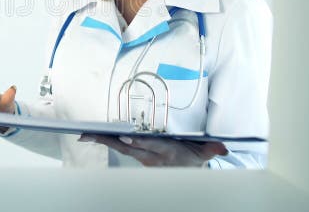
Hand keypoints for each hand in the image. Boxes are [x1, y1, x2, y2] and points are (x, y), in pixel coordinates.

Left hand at [78, 134, 227, 166]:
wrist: (189, 172)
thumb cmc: (193, 158)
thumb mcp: (204, 154)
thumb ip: (212, 149)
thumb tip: (223, 148)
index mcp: (164, 152)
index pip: (148, 146)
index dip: (136, 143)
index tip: (124, 138)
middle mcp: (150, 156)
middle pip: (126, 147)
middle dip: (107, 141)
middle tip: (87, 135)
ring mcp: (142, 157)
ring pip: (120, 147)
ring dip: (102, 140)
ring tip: (84, 135)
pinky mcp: (138, 156)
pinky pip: (120, 148)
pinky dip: (107, 141)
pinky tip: (94, 136)